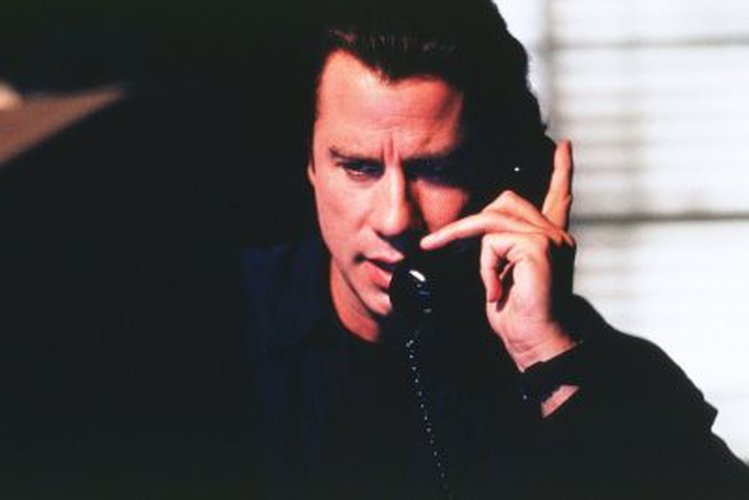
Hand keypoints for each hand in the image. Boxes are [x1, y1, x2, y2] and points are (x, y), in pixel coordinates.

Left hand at [421, 141, 576, 370]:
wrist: (535, 342)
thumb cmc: (518, 317)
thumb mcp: (503, 275)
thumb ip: (498, 250)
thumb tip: (481, 237)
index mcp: (550, 240)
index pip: (558, 197)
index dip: (560, 171)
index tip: (563, 146)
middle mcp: (556, 235)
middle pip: (506, 200)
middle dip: (469, 224)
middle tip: (436, 243)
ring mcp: (550, 239)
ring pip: (492, 220)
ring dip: (470, 245)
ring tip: (477, 276)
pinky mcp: (539, 247)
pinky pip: (491, 242)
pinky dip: (485, 267)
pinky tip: (497, 290)